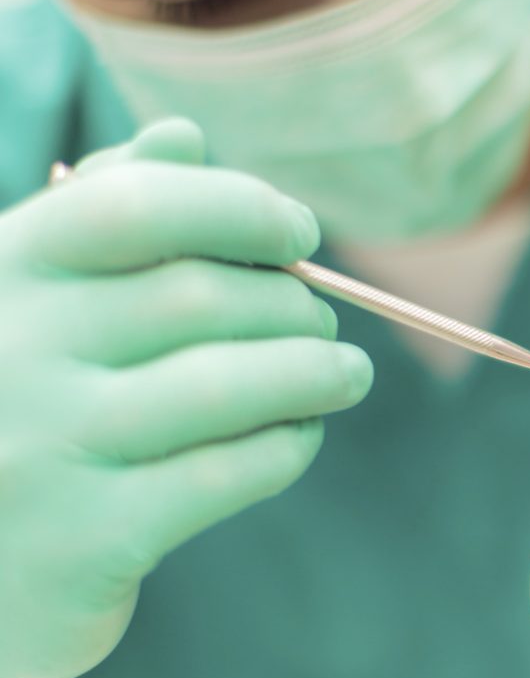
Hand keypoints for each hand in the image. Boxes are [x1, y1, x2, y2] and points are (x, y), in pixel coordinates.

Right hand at [0, 119, 372, 677]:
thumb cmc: (13, 412)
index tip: (300, 235)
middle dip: (291, 307)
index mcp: (0, 273)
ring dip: (313, 373)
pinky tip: (299, 437)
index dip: (240, 209)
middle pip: (200, 298)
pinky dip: (286, 447)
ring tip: (347, 374)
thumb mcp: (30, 301)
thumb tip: (184, 136)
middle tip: (324, 326)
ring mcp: (40, 449)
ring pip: (228, 386)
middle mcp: (9, 352)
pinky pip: (226, 473)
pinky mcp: (86, 541)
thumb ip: (99, 212)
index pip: (138, 206)